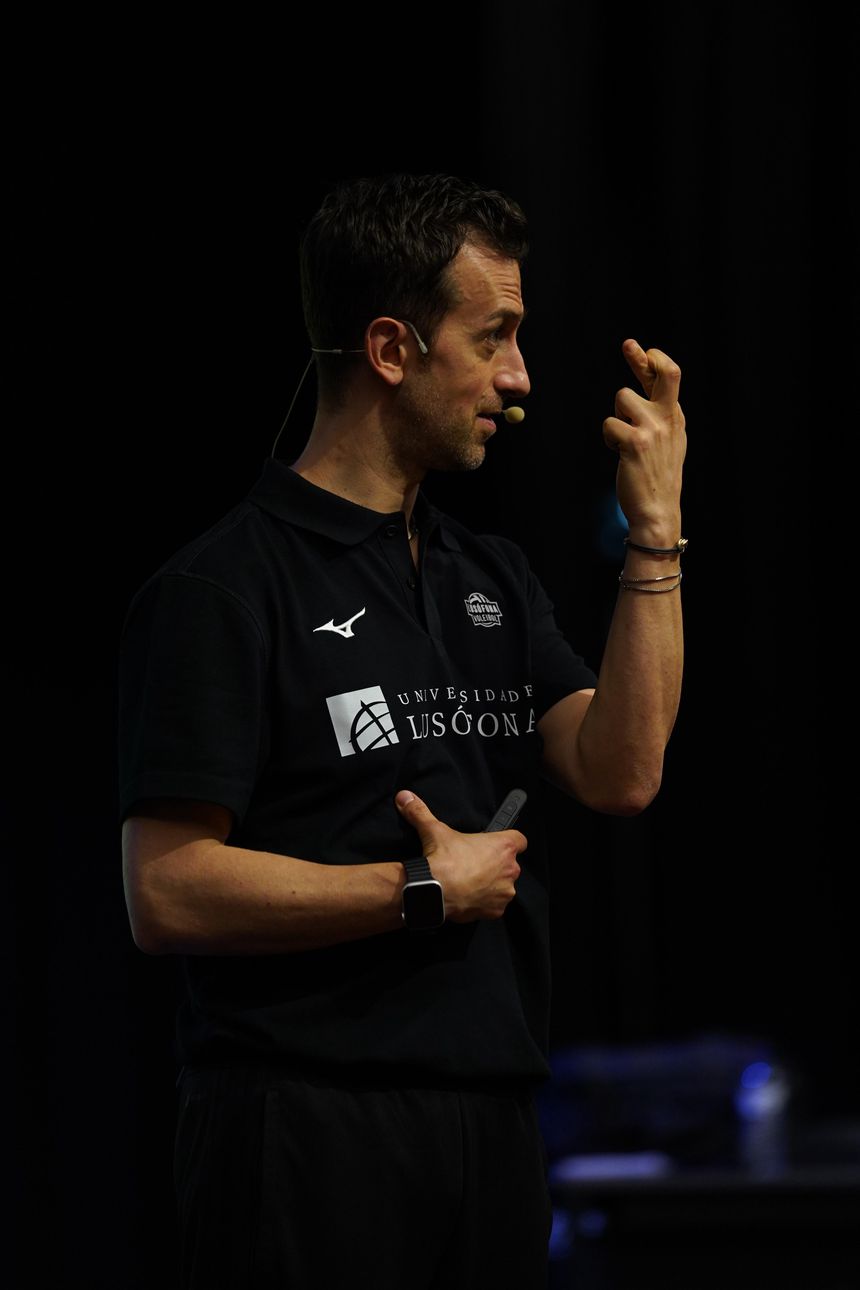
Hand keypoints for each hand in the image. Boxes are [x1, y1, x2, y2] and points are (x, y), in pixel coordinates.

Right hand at [394, 790, 525, 921]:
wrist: (434, 892)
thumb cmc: (443, 859)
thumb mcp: (432, 829)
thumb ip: (421, 811)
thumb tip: (404, 796)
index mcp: (502, 846)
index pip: (520, 839)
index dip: (509, 840)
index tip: (496, 843)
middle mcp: (509, 869)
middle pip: (509, 864)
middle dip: (495, 865)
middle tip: (474, 863)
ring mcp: (504, 892)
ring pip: (503, 886)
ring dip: (491, 884)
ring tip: (470, 882)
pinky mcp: (496, 910)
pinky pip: (494, 905)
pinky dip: (484, 902)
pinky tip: (468, 897)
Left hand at [603, 339, 685, 544]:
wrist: (657, 510)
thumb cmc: (656, 476)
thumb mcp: (665, 442)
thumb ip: (657, 416)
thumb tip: (644, 391)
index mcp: (675, 417)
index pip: (670, 377)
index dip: (653, 360)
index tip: (640, 349)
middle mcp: (668, 419)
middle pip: (665, 373)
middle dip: (642, 358)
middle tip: (628, 344)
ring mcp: (653, 429)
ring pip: (623, 398)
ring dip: (616, 415)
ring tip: (623, 439)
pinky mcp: (634, 442)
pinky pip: (609, 423)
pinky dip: (608, 437)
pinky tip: (617, 452)